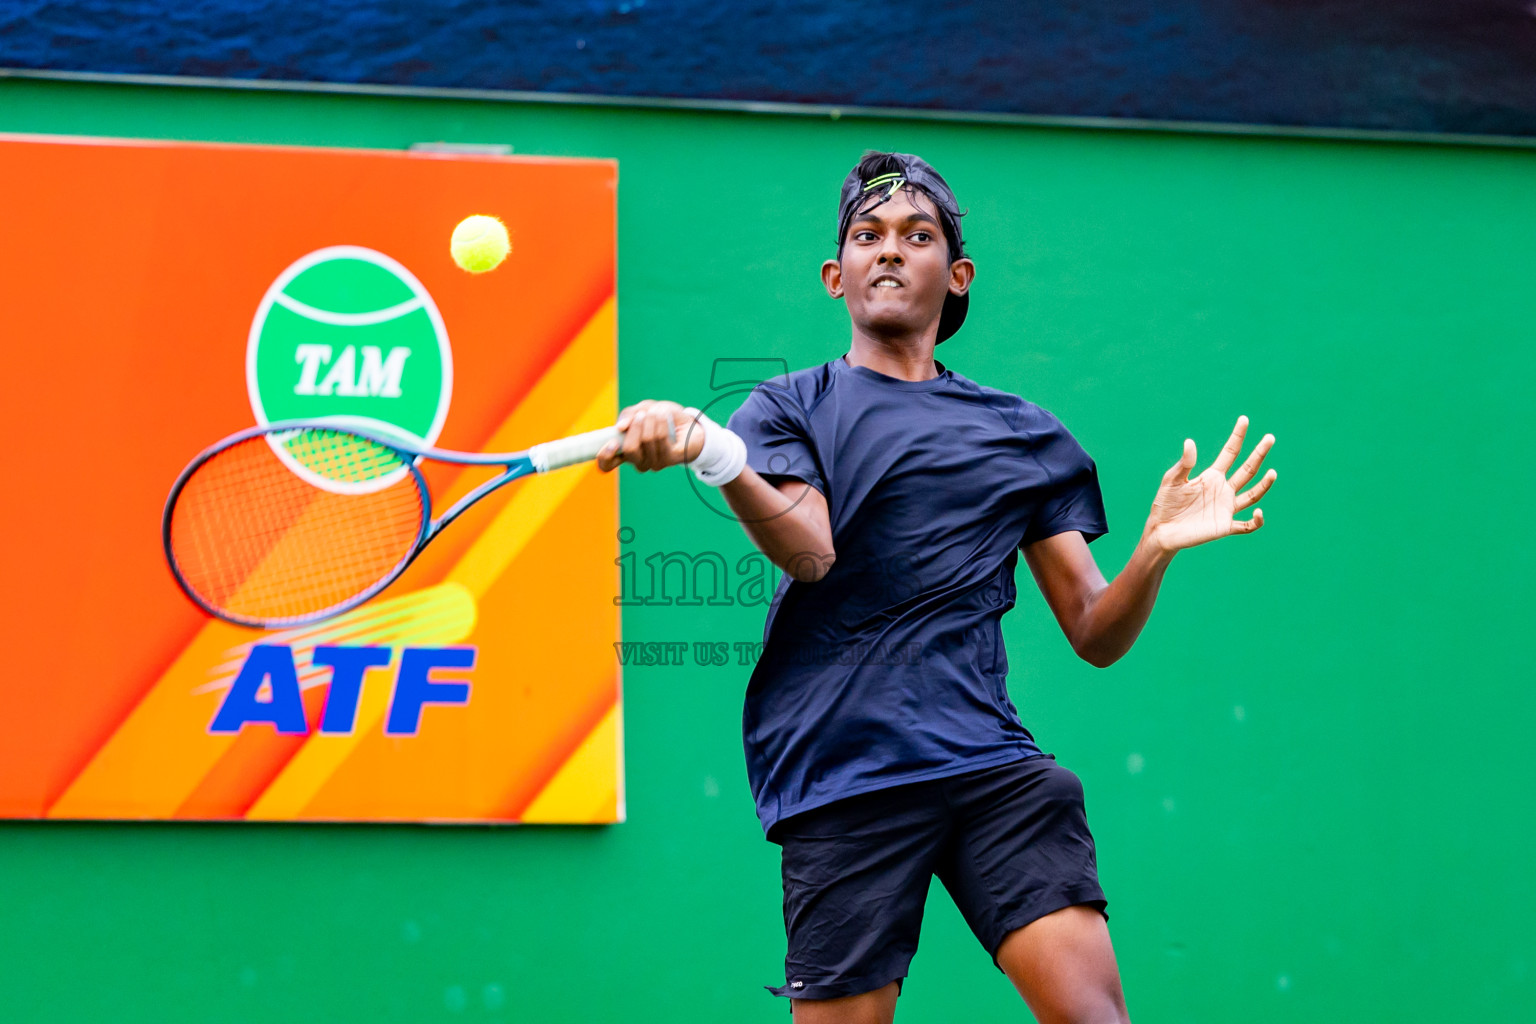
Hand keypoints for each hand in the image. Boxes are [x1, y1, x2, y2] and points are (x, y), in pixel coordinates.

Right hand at [595, 400, 705, 472]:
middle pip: (629, 449)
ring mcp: (654, 463)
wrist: (688, 424)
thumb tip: (620, 427)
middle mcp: (638, 461)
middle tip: (643, 415)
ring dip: (651, 421)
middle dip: (635, 427)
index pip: (606, 465)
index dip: (605, 456)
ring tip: (656, 412)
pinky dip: (661, 423)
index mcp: (624, 452)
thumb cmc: (661, 418)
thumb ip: (629, 415)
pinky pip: (661, 440)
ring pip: (647, 441)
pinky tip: (664, 416)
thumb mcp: (642, 410)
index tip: (611, 441)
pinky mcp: (670, 459)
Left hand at [1146, 415, 1276, 552]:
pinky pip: (1246, 525)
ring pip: (1252, 494)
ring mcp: (1226, 508)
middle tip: (1270, 438)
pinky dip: (1256, 521)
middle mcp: (1223, 490)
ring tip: (1272, 472)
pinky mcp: (1224, 526)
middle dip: (1258, 454)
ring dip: (1264, 485)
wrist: (1162, 531)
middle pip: (1247, 469)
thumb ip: (1184, 464)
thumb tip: (1190, 441)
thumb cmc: (1165, 504)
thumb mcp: (1172, 481)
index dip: (1237, 436)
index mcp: (1212, 476)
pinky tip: (1259, 512)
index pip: (1230, 453)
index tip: (1244, 419)